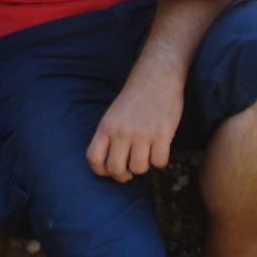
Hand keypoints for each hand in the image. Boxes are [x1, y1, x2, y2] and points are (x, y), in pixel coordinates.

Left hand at [86, 67, 183, 182]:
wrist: (155, 79)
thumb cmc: (133, 100)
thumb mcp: (112, 116)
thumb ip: (108, 137)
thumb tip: (108, 166)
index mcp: (105, 127)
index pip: (94, 159)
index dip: (101, 171)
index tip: (110, 171)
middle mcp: (121, 132)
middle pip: (116, 170)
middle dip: (123, 176)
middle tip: (130, 170)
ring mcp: (142, 134)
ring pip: (139, 169)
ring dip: (144, 165)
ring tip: (145, 153)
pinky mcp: (162, 135)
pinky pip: (159, 162)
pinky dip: (160, 160)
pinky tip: (159, 148)